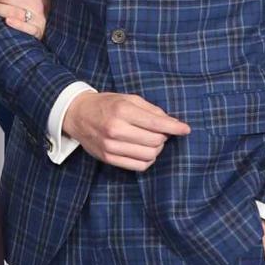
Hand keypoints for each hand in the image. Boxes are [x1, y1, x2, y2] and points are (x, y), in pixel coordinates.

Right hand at [63, 91, 189, 170]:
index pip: (156, 123)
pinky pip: (138, 166)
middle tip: (160, 131)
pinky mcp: (108, 158)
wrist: (77, 115)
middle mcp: (116, 129)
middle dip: (164, 137)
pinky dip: (147, 159)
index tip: (186, 129)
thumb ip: (151, 110)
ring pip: (149, 155)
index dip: (175, 127)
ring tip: (151, 141)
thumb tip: (173, 123)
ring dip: (156, 149)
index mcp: (122, 111)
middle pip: (155, 141)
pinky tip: (144, 151)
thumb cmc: (106, 104)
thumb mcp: (128, 99)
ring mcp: (111, 146)